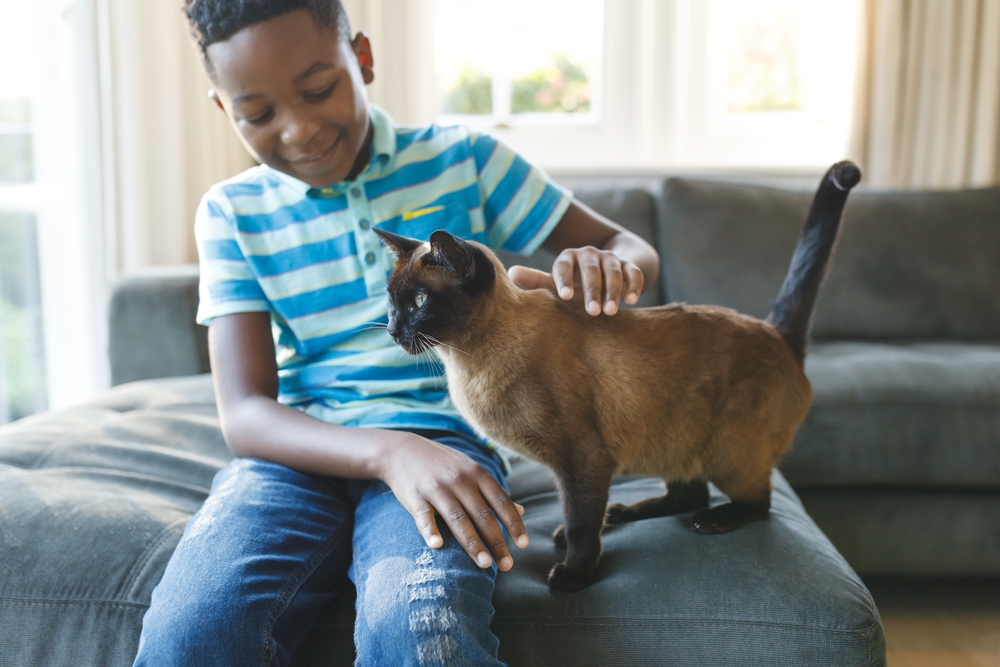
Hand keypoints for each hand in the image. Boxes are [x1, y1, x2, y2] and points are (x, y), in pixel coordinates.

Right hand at [379, 434, 528, 570]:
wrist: (403, 450)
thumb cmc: (444, 464)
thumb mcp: (471, 471)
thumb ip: (494, 492)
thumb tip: (521, 511)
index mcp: (477, 474)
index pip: (501, 502)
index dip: (513, 524)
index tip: (523, 545)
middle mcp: (460, 480)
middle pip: (483, 515)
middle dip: (496, 542)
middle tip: (507, 566)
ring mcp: (437, 488)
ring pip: (458, 519)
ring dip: (473, 544)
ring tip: (485, 565)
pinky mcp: (415, 497)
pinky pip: (424, 516)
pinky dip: (430, 530)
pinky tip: (437, 546)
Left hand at [508, 246, 643, 315]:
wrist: (607, 269)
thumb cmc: (574, 282)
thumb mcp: (557, 282)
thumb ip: (537, 280)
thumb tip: (510, 272)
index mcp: (568, 258)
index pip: (563, 265)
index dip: (564, 279)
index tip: (565, 297)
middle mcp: (589, 254)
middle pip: (590, 269)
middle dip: (592, 290)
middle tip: (593, 311)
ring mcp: (610, 258)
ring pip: (613, 270)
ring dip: (613, 291)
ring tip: (611, 311)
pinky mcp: (630, 264)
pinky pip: (633, 272)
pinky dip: (634, 285)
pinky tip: (632, 301)